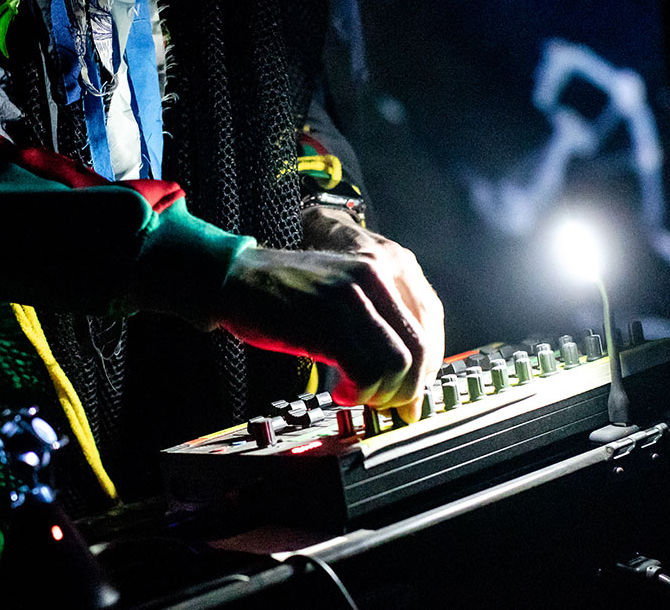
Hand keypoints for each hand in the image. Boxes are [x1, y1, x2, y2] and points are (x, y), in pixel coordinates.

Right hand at [299, 207, 445, 420]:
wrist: (237, 276)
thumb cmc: (288, 290)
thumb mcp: (344, 291)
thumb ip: (379, 322)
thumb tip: (409, 375)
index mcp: (385, 264)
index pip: (431, 322)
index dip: (427, 366)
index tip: (412, 390)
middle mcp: (375, 274)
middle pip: (419, 347)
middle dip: (408, 387)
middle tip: (387, 404)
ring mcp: (350, 297)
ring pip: (397, 363)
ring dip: (381, 392)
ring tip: (359, 396)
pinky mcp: (326, 322)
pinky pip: (365, 370)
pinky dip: (359, 392)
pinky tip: (342, 392)